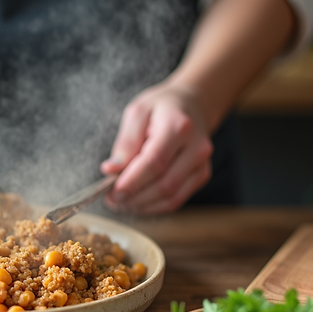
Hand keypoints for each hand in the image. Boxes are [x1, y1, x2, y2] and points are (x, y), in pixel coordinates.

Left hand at [101, 81, 213, 214]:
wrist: (193, 104)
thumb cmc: (161, 107)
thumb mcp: (137, 113)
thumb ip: (125, 142)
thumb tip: (111, 170)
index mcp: (179, 126)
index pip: (155, 161)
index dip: (132, 181)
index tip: (111, 192)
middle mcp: (196, 148)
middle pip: (165, 184)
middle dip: (135, 197)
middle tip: (111, 200)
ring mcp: (202, 164)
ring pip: (171, 197)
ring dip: (143, 205)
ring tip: (121, 202)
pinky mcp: (201, 176)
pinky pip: (176, 200)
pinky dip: (154, 206)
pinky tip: (137, 202)